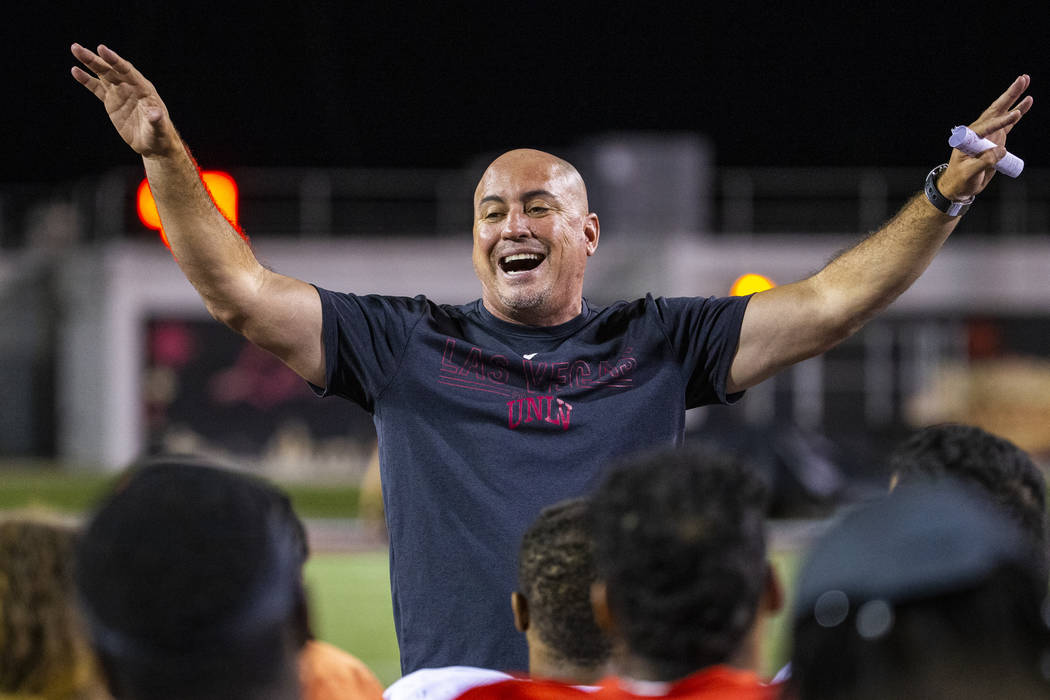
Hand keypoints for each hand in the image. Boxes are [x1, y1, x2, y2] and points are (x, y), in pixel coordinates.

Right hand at [71, 43, 178, 157]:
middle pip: (111, 69)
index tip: (101, 49)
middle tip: (77, 47)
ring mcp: (120, 92)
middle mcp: (130, 86)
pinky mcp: (112, 101)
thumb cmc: (159, 135)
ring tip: (75, 49)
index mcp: (143, 89)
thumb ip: (156, 120)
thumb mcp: (159, 128)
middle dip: (95, 59)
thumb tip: (155, 113)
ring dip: (89, 62)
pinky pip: (97, 88)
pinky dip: (86, 80)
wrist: (153, 144)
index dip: (114, 60)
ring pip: (103, 74)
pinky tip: (75, 70)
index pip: (127, 70)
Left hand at [938, 75, 1032, 199]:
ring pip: (1003, 112)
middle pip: (995, 110)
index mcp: (968, 139)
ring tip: (1025, 80)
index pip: (986, 126)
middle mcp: (978, 132)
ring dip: (1015, 97)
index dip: (1000, 121)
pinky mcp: (996, 138)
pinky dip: (1018, 111)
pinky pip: (1009, 122)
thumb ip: (983, 162)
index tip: (1014, 116)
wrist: (960, 185)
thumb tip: (1000, 150)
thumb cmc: (960, 180)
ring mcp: (988, 133)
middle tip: (1021, 79)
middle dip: (1009, 95)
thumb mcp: (969, 173)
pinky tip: (1028, 100)